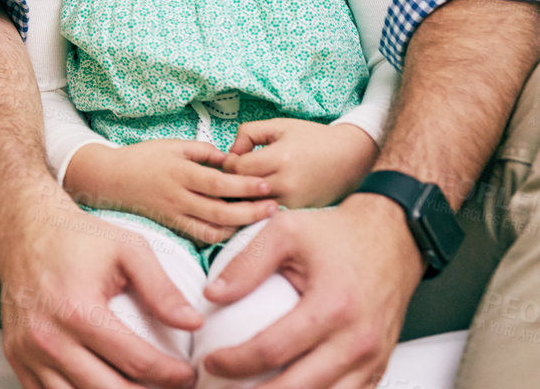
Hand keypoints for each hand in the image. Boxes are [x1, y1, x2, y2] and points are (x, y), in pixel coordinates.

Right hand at [0, 189, 202, 388]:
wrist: (22, 230)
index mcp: (77, 310)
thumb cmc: (74, 237)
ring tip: (136, 387)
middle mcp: (49, 337)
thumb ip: (161, 288)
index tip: (186, 374)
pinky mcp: (17, 359)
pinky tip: (102, 386)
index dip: (171, 375)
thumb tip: (192, 322)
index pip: (137, 362)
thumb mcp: (127, 249)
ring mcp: (28, 352)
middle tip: (168, 387)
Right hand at [66, 139, 276, 245]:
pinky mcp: (171, 226)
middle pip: (221, 212)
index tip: (267, 185)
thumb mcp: (172, 145)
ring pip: (212, 230)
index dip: (246, 187)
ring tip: (260, 220)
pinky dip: (221, 236)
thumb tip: (231, 159)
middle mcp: (177, 197)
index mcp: (179, 172)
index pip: (219, 184)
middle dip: (251, 212)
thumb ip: (203, 151)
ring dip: (239, 228)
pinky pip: (200, 236)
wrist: (109, 179)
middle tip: (274, 207)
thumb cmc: (142, 157)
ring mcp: (173, 214)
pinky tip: (235, 229)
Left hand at [201, 193, 422, 386]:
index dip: (235, 362)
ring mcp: (372, 359)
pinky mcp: (377, 367)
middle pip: (299, 388)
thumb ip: (246, 263)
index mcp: (333, 306)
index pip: (273, 349)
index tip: (211, 362)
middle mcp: (357, 340)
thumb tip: (213, 294)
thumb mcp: (285, 231)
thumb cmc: (340, 235)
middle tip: (224, 387)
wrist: (393, 241)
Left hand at [222, 119, 376, 208]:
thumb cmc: (313, 139)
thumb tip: (231, 153)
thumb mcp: (279, 126)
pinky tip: (261, 196)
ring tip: (246, 185)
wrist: (351, 157)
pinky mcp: (300, 214)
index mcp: (280, 159)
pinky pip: (270, 214)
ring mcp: (295, 203)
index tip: (232, 159)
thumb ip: (248, 133)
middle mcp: (287, 185)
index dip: (228, 162)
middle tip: (233, 174)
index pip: (237, 168)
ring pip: (254, 206)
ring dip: (245, 197)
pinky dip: (261, 206)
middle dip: (232, 182)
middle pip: (242, 190)